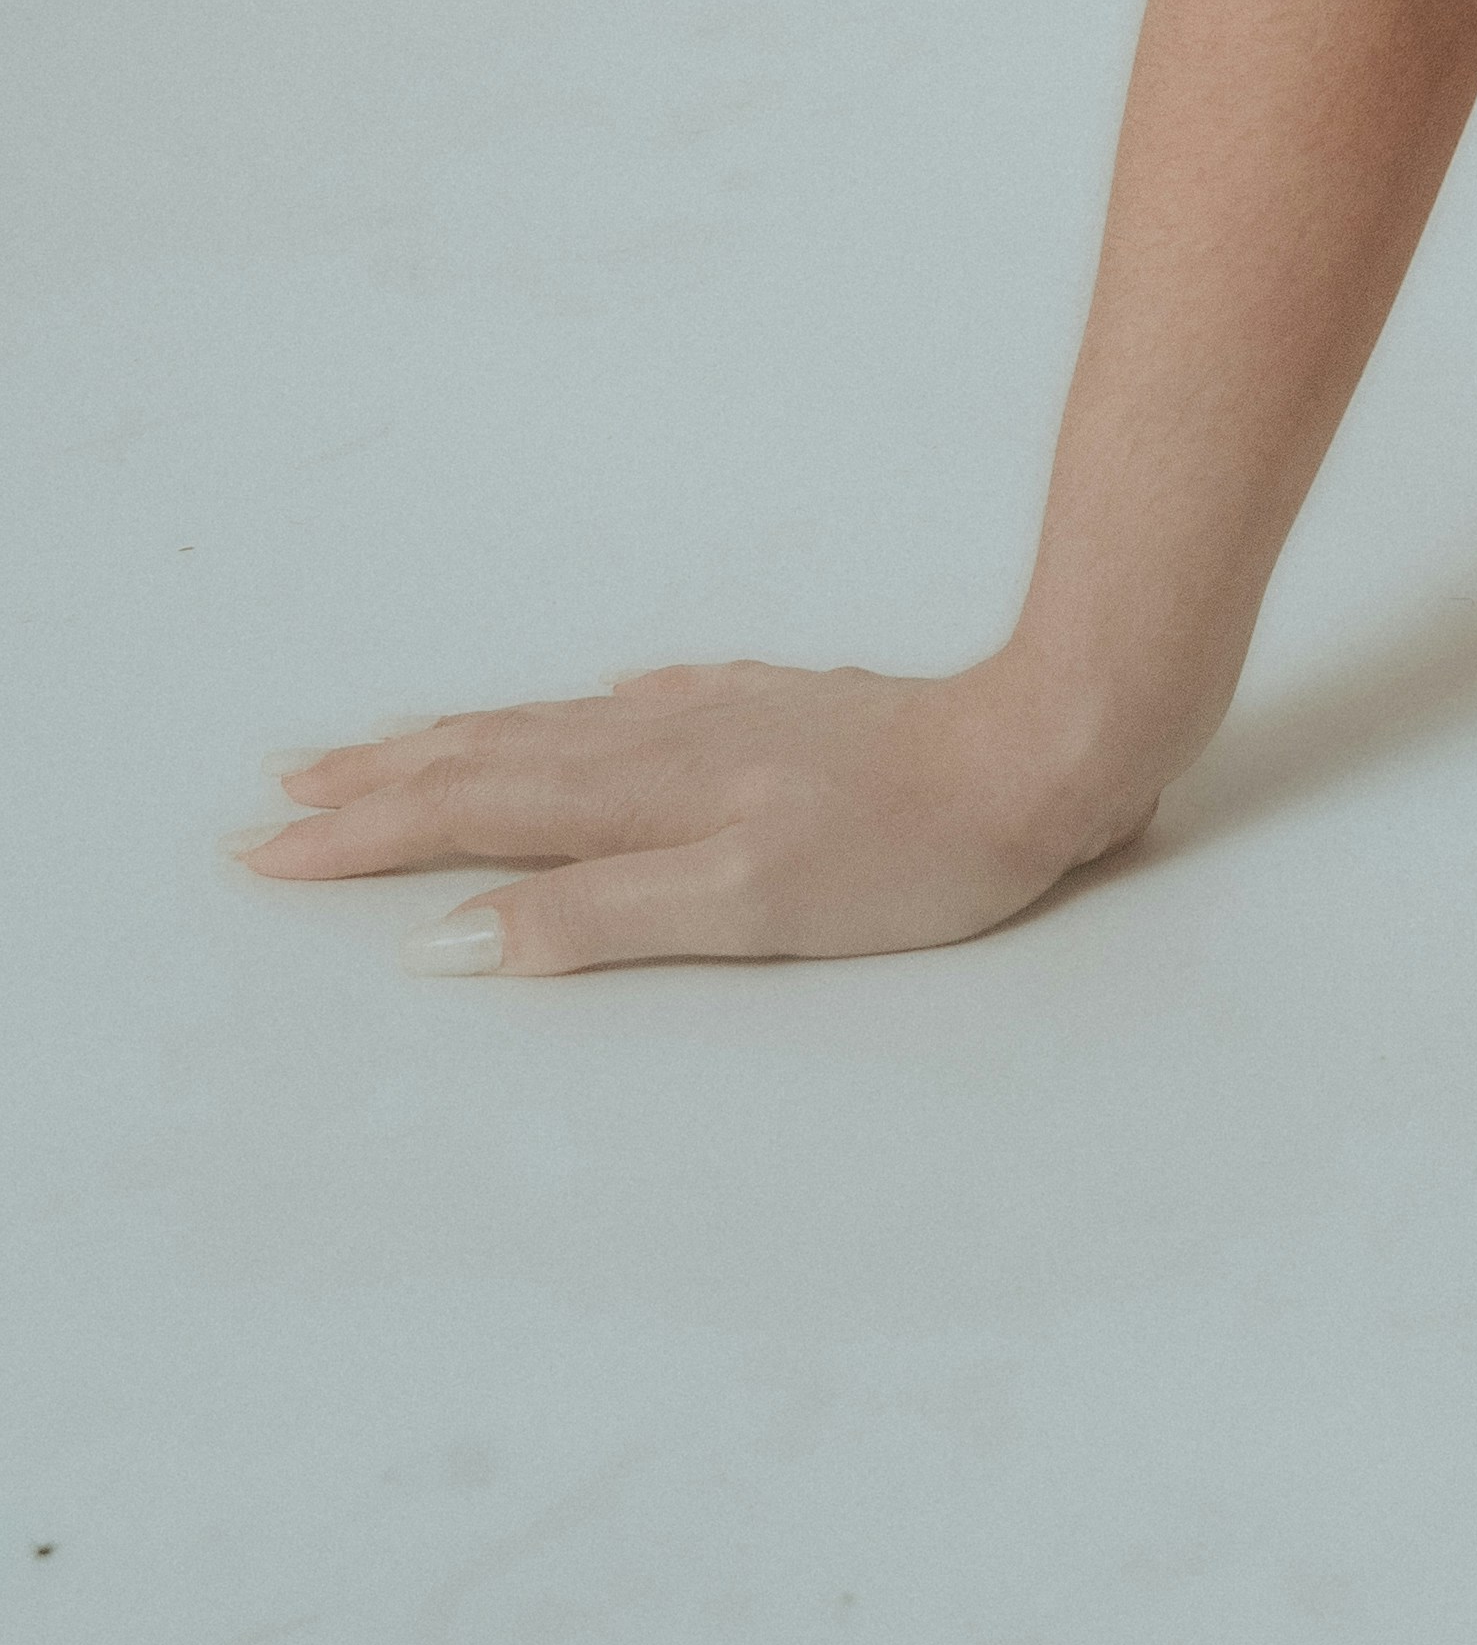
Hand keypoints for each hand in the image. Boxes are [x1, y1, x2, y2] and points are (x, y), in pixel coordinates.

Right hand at [225, 653, 1167, 977]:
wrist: (1044, 746)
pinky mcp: (784, 708)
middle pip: (492, 756)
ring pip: (557, 726)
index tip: (264, 846)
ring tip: (388, 744)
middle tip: (281, 791)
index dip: (365, 835)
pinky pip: (641, 705)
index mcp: (644, 794)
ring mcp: (725, 715)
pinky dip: (580, 714)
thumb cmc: (908, 851)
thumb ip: (592, 918)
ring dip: (458, 739)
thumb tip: (444, 939)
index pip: (469, 812)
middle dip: (380, 781)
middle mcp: (667, 739)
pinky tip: (592, 706)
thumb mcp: (743, 907)